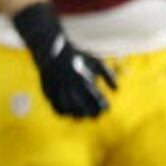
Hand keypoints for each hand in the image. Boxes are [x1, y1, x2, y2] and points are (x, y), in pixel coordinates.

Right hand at [11, 2, 116, 119]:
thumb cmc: (77, 57)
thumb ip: (108, 75)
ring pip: (69, 111)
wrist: (51, 50)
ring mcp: (56, 90)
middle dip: (92, 113)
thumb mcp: (95, 61)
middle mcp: (68, 85)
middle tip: (97, 115)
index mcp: (81, 77)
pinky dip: (66, 113)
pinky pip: (58, 109)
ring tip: (85, 115)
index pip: (95, 99)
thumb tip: (117, 91)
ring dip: (79, 115)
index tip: (106, 108)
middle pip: (83, 108)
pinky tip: (73, 113)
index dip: (102, 106)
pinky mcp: (48, 93)